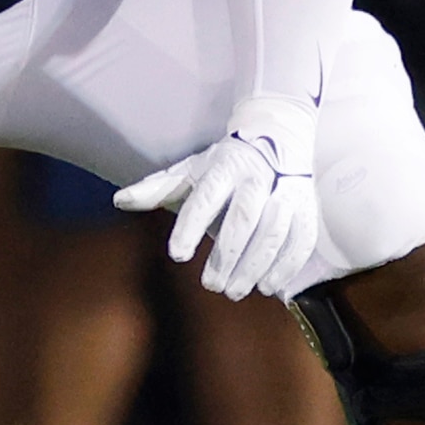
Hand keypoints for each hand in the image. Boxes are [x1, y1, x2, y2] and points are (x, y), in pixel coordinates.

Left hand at [116, 95, 321, 299]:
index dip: (191, 226)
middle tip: (212, 285)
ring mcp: (286, 191)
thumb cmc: (226, 161)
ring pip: (274, 232)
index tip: (178, 255)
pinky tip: (269, 287)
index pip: (206, 197)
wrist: (279, 133)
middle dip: (227, 255)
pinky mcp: (305, 207)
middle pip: (244, 219)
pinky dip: (286, 266)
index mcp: (225, 166)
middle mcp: (258, 176)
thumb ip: (157, 188)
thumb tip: (119, 200)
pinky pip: (301, 240)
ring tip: (236, 290)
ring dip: (256, 266)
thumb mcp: (190, 169)